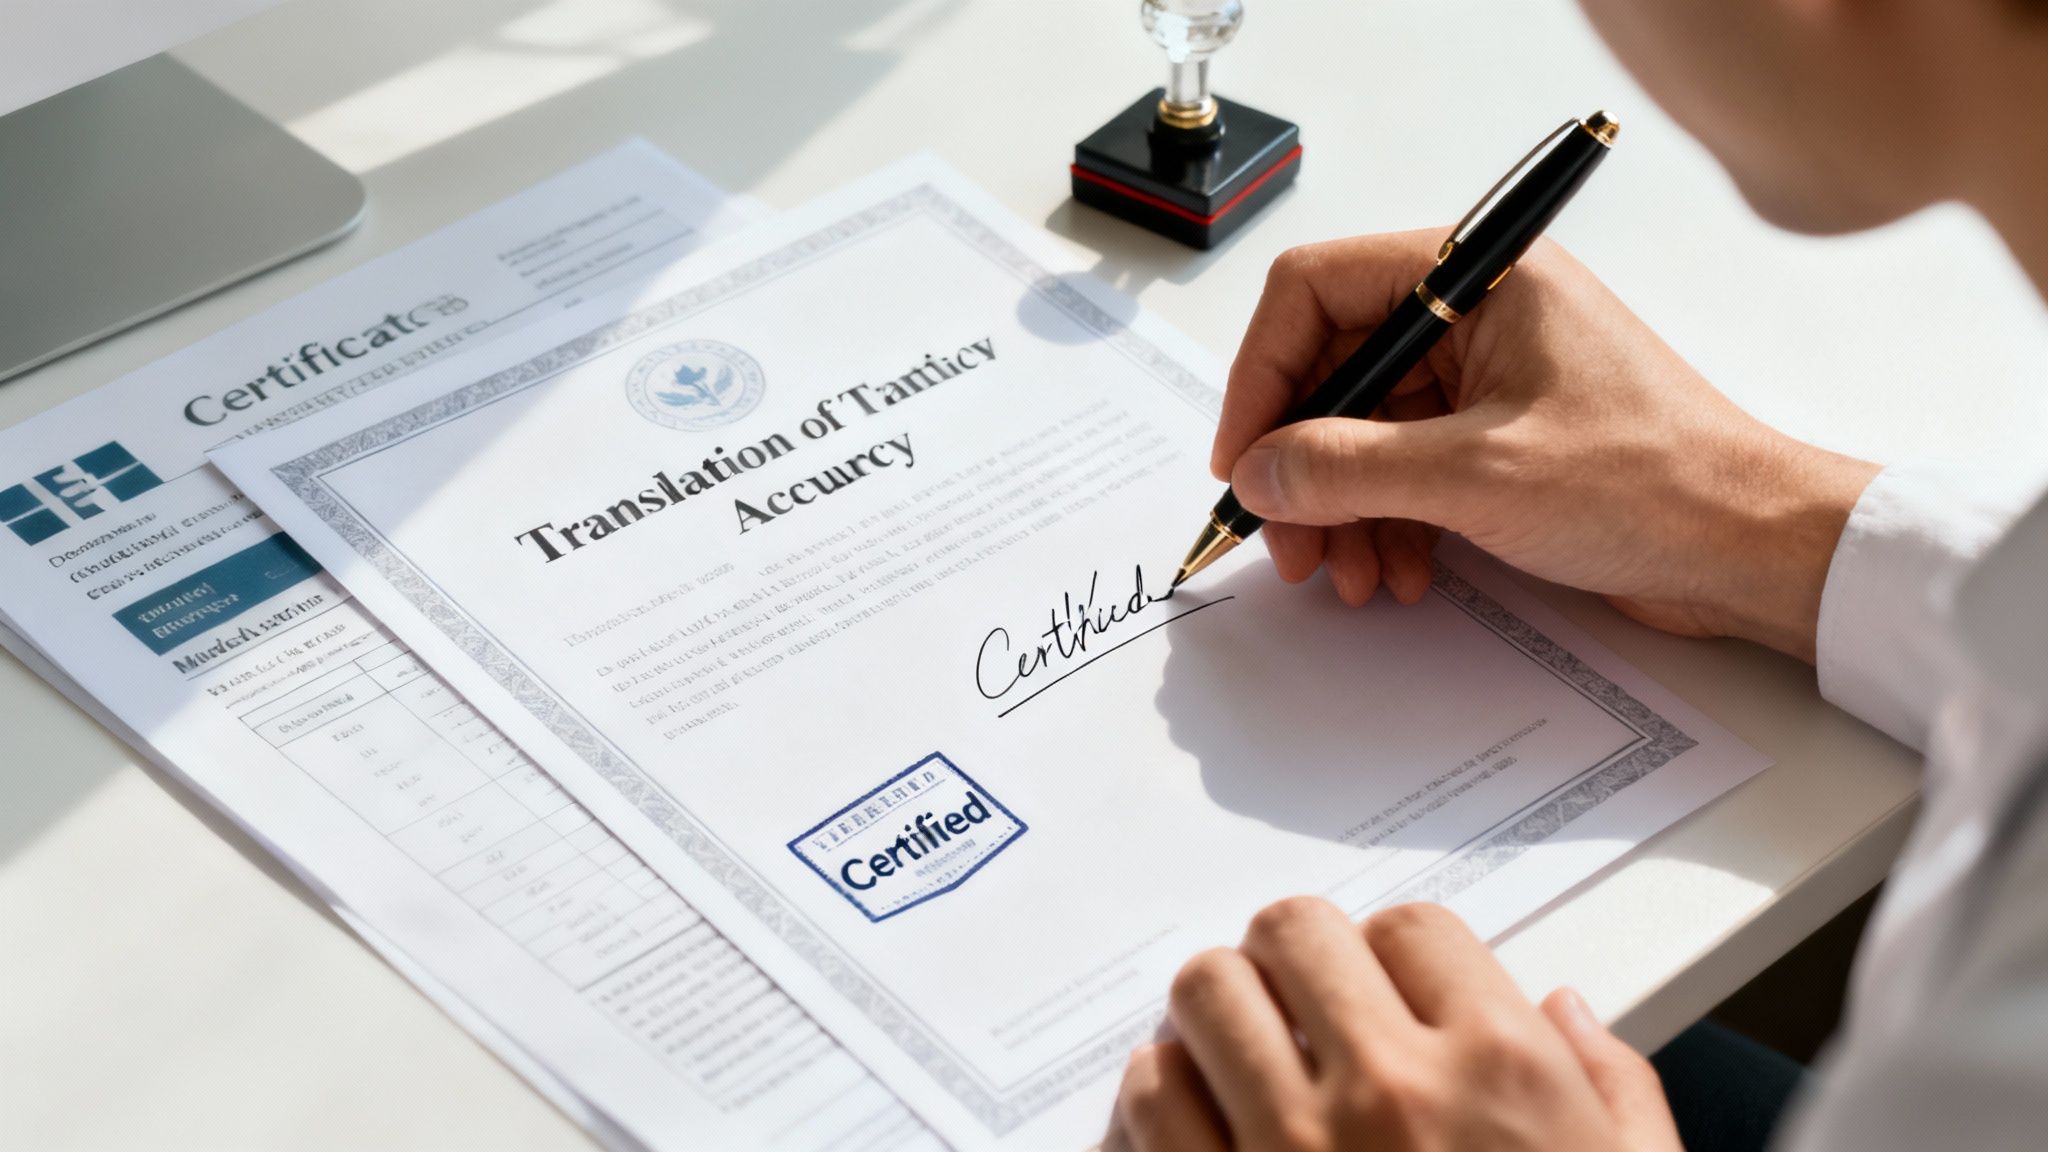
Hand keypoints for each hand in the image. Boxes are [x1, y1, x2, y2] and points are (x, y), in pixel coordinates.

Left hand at [1103, 898, 1683, 1151]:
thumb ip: (1614, 1092)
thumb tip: (1562, 1013)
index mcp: (1500, 1075)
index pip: (1411, 926)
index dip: (1397, 955)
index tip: (1392, 989)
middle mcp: (1386, 1092)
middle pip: (1292, 933)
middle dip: (1297, 962)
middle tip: (1308, 1006)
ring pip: (1205, 995)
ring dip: (1222, 1017)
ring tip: (1245, 1055)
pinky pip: (1150, 1094)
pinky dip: (1163, 1091)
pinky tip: (1199, 1118)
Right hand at [1214, 231, 1878, 660]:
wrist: (1754, 549)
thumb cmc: (1653, 484)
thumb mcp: (1474, 476)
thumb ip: (1345, 469)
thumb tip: (1257, 473)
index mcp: (1477, 276)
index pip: (1316, 290)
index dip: (1263, 375)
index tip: (1243, 457)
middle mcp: (1476, 312)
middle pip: (1333, 369)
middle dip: (1300, 464)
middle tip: (1284, 541)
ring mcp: (1487, 377)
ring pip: (1363, 430)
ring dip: (1340, 508)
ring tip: (1348, 575)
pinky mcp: (1499, 438)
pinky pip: (1404, 468)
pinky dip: (1386, 522)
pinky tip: (1399, 574)